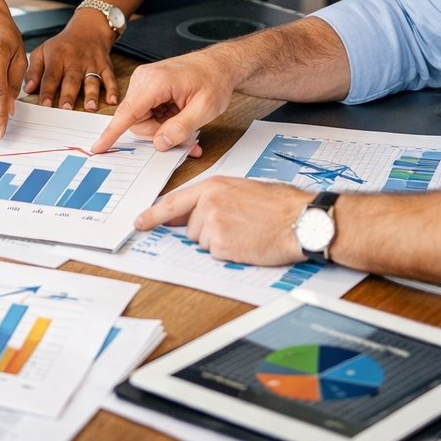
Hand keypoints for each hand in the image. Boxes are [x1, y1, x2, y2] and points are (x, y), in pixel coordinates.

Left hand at [23, 11, 116, 111]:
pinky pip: (110, 78)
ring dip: (91, 94)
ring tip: (90, 107)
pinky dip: (113, 89)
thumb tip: (28, 89)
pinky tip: (112, 100)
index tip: (44, 105)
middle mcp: (75, 60)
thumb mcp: (42, 51)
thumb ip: (33, 70)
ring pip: (91, 80)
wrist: (88, 29)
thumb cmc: (62, 45)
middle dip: (68, 95)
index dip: (47, 90)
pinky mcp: (105, 66)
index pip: (50, 75)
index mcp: (57, 57)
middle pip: (71, 79)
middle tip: (66, 109)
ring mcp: (92, 63)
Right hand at [92, 46, 238, 153]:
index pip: (127, 113)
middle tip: (185, 137)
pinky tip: (180, 117)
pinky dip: (163, 120)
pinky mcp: (147, 87)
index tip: (98, 147)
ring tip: (186, 124)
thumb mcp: (205, 109)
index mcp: (155, 82)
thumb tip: (160, 143)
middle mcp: (144, 79)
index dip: (111, 133)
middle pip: (136, 121)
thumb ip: (181, 128)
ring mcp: (144, 82)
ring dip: (162, 128)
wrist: (220, 63)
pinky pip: (147, 113)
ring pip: (141, 119)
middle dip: (158, 133)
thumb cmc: (214, 80)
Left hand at [135, 177, 314, 265]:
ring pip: (202, 242)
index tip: (140, 222)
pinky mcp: (222, 246)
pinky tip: (247, 243)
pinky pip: (215, 254)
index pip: (173, 202)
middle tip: (236, 226)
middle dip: (207, 231)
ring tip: (245, 232)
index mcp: (212, 187)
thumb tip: (193, 214)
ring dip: (220, 242)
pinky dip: (230, 253)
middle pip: (190, 227)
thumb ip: (214, 199)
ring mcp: (213, 225)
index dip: (153, 214)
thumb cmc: (278, 205)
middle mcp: (208, 204)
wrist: (300, 220)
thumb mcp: (241, 190)